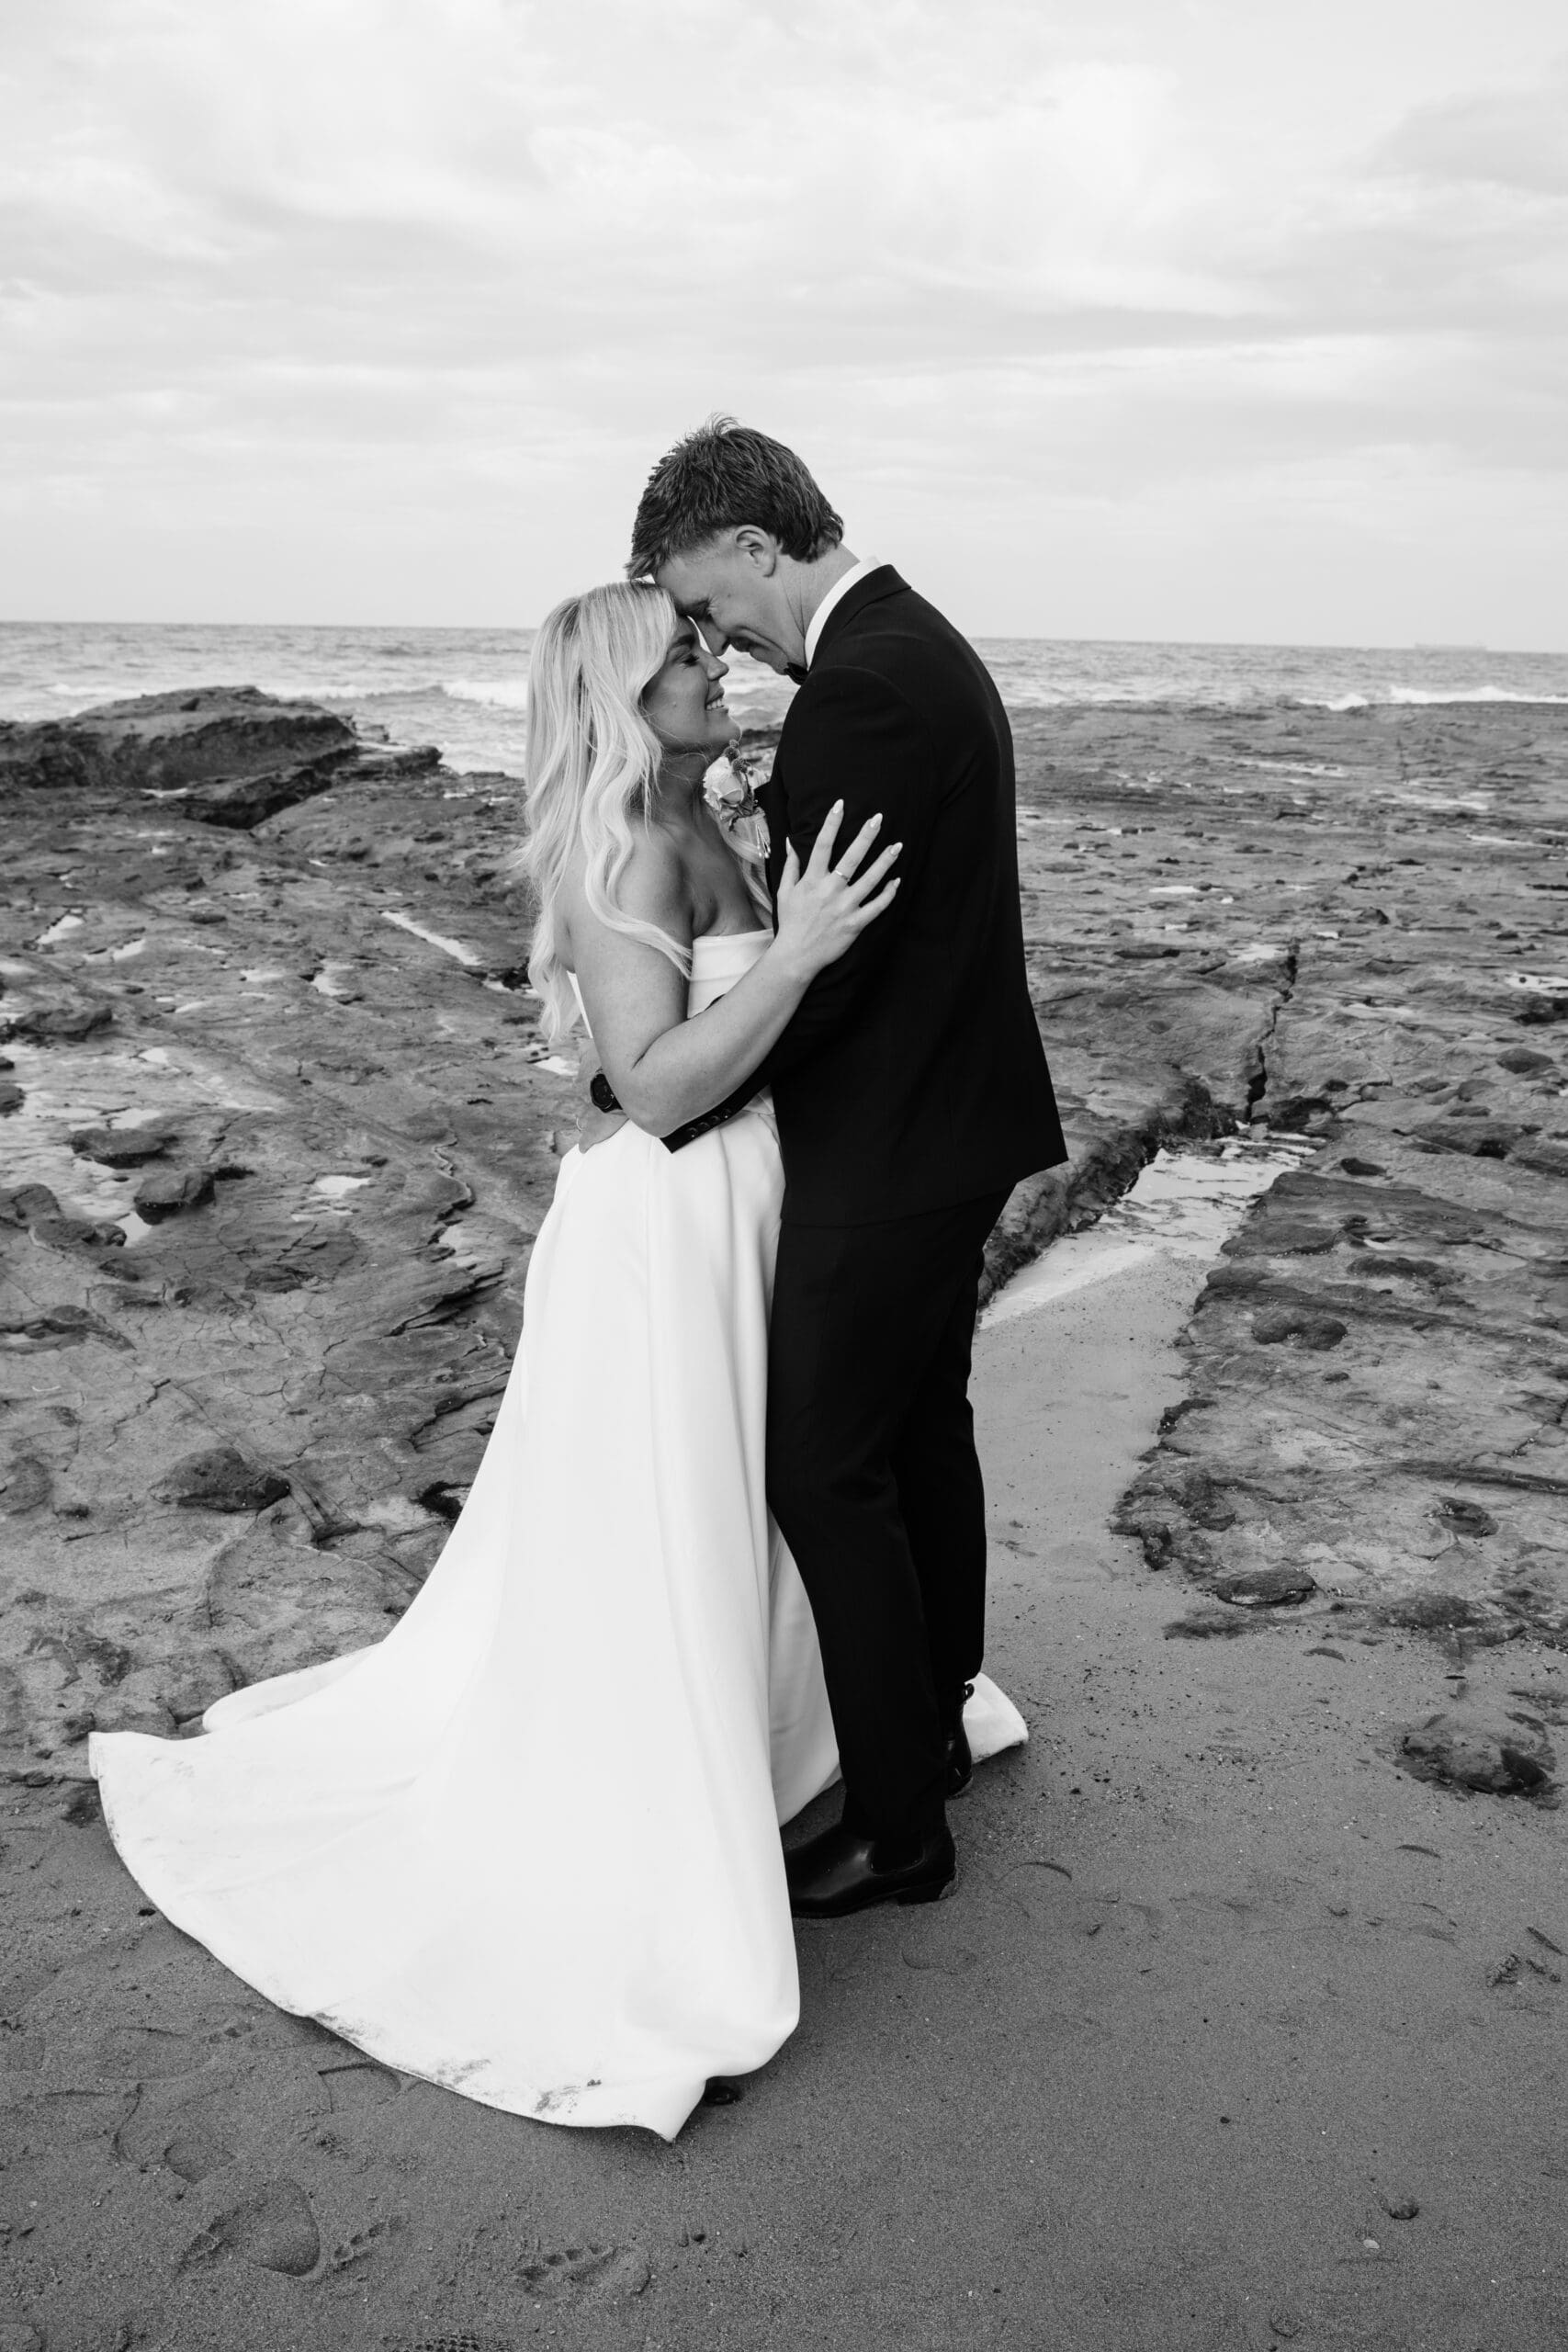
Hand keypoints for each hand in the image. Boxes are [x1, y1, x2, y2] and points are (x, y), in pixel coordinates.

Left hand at [575, 1044, 627, 1153]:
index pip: (580, 1084)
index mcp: (582, 1080)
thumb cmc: (610, 1064)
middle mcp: (581, 1098)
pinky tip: (584, 1147)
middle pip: (580, 1102)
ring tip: (594, 1122)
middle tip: (598, 1104)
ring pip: (582, 1119)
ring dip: (586, 1120)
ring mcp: (586, 1115)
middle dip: (587, 1103)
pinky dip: (585, 1143)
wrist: (621, 1083)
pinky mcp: (593, 1131)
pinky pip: (586, 1140)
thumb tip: (579, 1044)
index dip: (588, 1086)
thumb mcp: (595, 1047)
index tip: (595, 1087)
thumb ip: (585, 1047)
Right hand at [773, 802, 900, 983]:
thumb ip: (791, 866)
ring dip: (885, 861)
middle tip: (879, 818)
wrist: (796, 956)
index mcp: (812, 880)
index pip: (823, 845)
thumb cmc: (791, 922)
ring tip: (898, 845)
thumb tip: (790, 842)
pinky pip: (877, 906)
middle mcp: (830, 890)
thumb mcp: (785, 892)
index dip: (832, 823)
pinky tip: (897, 881)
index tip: (841, 805)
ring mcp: (845, 907)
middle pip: (852, 857)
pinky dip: (888, 894)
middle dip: (866, 835)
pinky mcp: (856, 924)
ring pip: (870, 879)